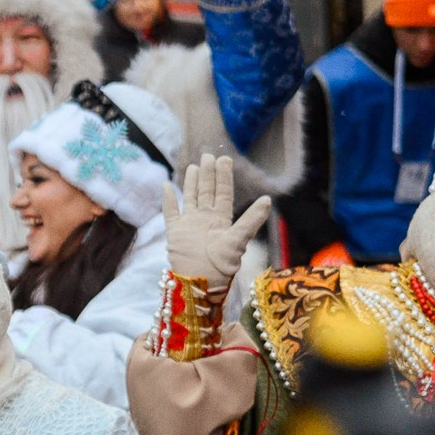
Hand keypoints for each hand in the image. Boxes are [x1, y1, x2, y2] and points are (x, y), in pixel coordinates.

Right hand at [161, 155, 272, 286]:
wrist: (201, 280)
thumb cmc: (222, 264)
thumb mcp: (240, 239)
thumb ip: (252, 219)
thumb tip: (268, 199)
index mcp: (222, 219)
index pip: (223, 192)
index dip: (223, 176)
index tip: (224, 159)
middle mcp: (206, 218)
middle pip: (207, 191)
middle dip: (208, 173)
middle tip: (208, 155)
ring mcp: (189, 224)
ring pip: (190, 197)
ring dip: (191, 182)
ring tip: (193, 166)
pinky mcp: (175, 232)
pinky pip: (170, 212)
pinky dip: (168, 199)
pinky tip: (166, 186)